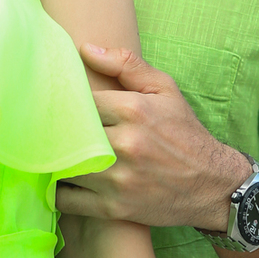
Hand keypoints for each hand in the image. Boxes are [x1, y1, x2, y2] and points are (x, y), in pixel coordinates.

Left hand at [56, 45, 250, 229]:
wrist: (214, 186)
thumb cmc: (185, 133)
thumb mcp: (165, 89)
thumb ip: (126, 64)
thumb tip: (85, 49)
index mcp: (134, 110)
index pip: (79, 99)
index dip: (65, 100)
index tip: (56, 102)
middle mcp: (125, 144)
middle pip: (67, 131)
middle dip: (55, 128)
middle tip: (44, 126)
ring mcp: (119, 179)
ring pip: (64, 165)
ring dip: (55, 159)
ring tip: (49, 151)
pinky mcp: (115, 208)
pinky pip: (68, 200)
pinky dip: (58, 192)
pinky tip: (60, 180)